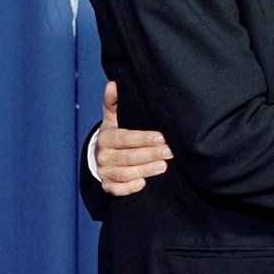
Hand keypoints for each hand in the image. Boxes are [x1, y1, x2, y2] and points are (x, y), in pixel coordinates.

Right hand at [97, 81, 172, 195]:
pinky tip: (142, 184)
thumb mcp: (114, 117)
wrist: (103, 155)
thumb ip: (114, 102)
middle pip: (128, 156)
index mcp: (107, 137)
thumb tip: (114, 83)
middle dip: (150, 154)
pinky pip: (116, 190)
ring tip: (163, 166)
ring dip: (144, 170)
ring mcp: (105, 171)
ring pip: (124, 173)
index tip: (162, 137)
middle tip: (170, 152)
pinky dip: (128, 188)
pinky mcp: (107, 185)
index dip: (143, 138)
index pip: (125, 138)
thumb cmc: (116, 133)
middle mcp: (103, 155)